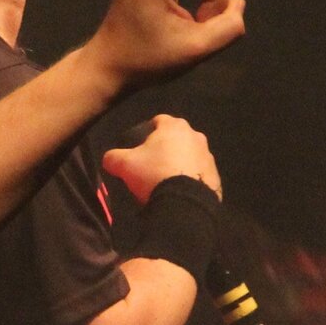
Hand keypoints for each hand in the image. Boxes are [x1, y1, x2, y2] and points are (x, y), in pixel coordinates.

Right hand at [102, 114, 221, 202]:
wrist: (185, 203)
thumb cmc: (154, 174)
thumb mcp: (124, 165)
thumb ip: (113, 157)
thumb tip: (109, 158)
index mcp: (174, 126)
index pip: (158, 120)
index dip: (146, 131)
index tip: (139, 146)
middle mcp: (195, 136)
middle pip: (175, 138)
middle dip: (164, 148)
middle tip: (151, 164)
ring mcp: (208, 156)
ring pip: (189, 155)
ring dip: (178, 163)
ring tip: (165, 181)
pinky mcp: (215, 176)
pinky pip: (198, 173)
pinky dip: (189, 179)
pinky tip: (178, 191)